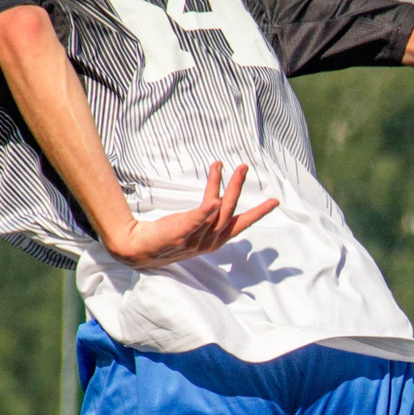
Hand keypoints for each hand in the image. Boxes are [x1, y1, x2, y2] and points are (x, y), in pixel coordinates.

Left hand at [101, 163, 278, 268]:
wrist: (139, 249)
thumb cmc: (168, 236)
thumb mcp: (194, 225)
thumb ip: (208, 215)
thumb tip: (219, 201)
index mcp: (215, 240)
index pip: (240, 224)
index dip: (258, 213)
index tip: (274, 201)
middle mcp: (208, 241)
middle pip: (229, 211)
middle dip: (237, 188)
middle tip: (243, 167)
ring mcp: (194, 239)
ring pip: (213, 211)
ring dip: (220, 187)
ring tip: (221, 165)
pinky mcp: (179, 234)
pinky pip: (195, 222)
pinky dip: (205, 212)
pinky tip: (212, 201)